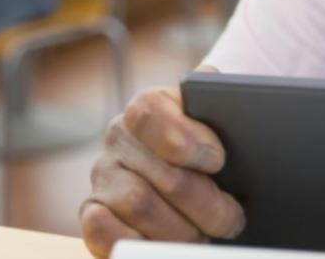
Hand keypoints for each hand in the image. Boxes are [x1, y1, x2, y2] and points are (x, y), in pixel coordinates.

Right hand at [80, 67, 244, 256]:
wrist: (190, 173)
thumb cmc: (211, 146)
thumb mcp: (219, 118)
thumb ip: (216, 98)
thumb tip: (211, 82)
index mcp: (149, 105)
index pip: (148, 114)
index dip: (186, 140)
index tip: (218, 161)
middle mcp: (119, 136)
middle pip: (161, 174)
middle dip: (206, 204)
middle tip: (231, 219)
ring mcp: (102, 175)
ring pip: (141, 207)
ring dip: (183, 229)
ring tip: (206, 236)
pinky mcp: (92, 213)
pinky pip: (106, 232)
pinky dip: (142, 243)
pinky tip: (169, 245)